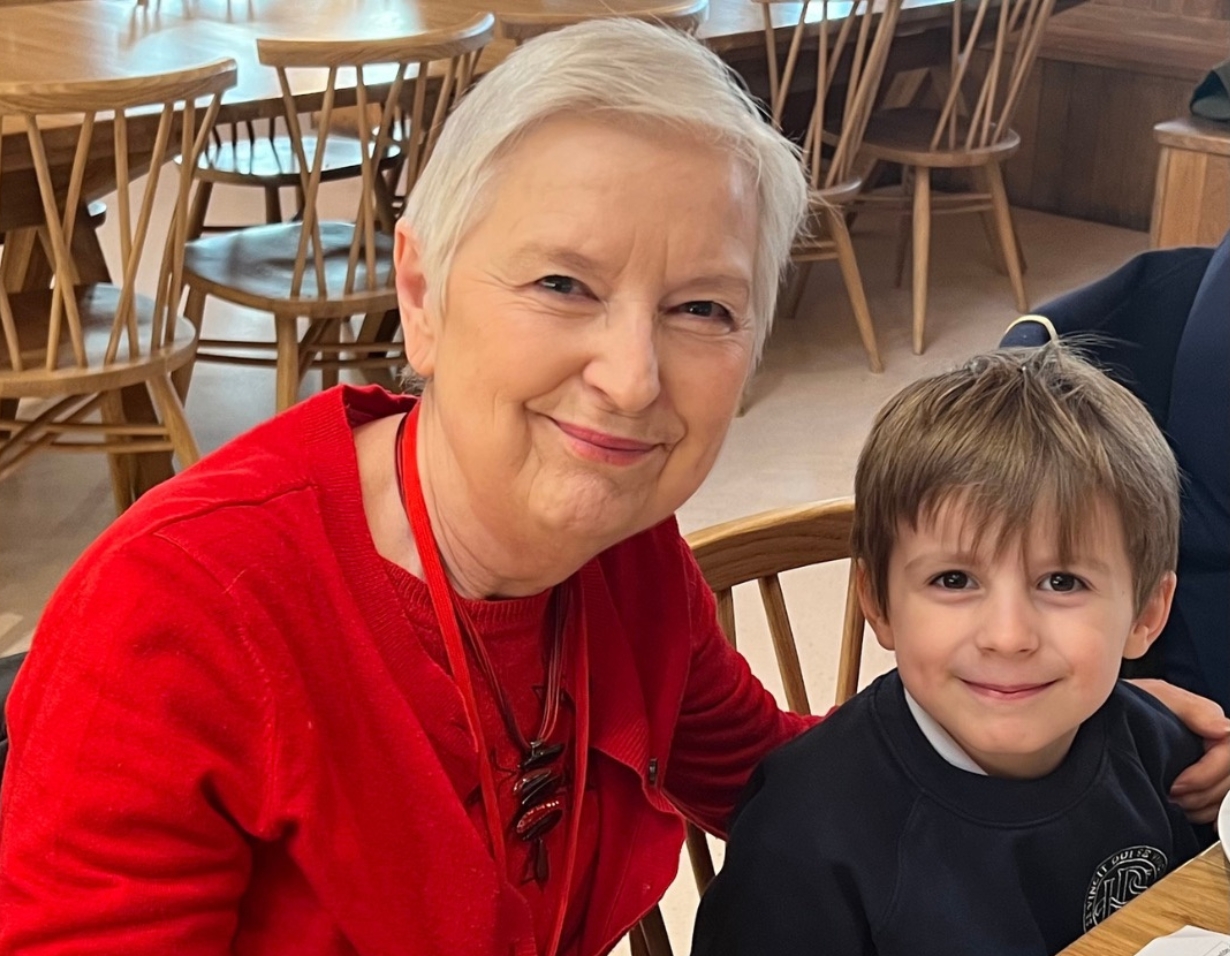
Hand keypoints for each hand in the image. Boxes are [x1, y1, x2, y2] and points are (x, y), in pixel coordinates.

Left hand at [1131, 678, 1229, 823]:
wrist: (1112, 711)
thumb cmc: (1135, 701)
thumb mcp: (1161, 696)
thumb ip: (1195, 710)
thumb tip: (1225, 730)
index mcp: (1215, 725)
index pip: (1229, 757)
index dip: (1205, 776)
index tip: (1176, 785)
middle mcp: (1218, 745)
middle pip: (1229, 782)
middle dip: (1201, 795)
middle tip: (1171, 798)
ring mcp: (1212, 764)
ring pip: (1225, 797)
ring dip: (1201, 806)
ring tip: (1173, 805)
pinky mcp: (1204, 780)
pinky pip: (1218, 805)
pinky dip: (1204, 813)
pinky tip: (1186, 813)